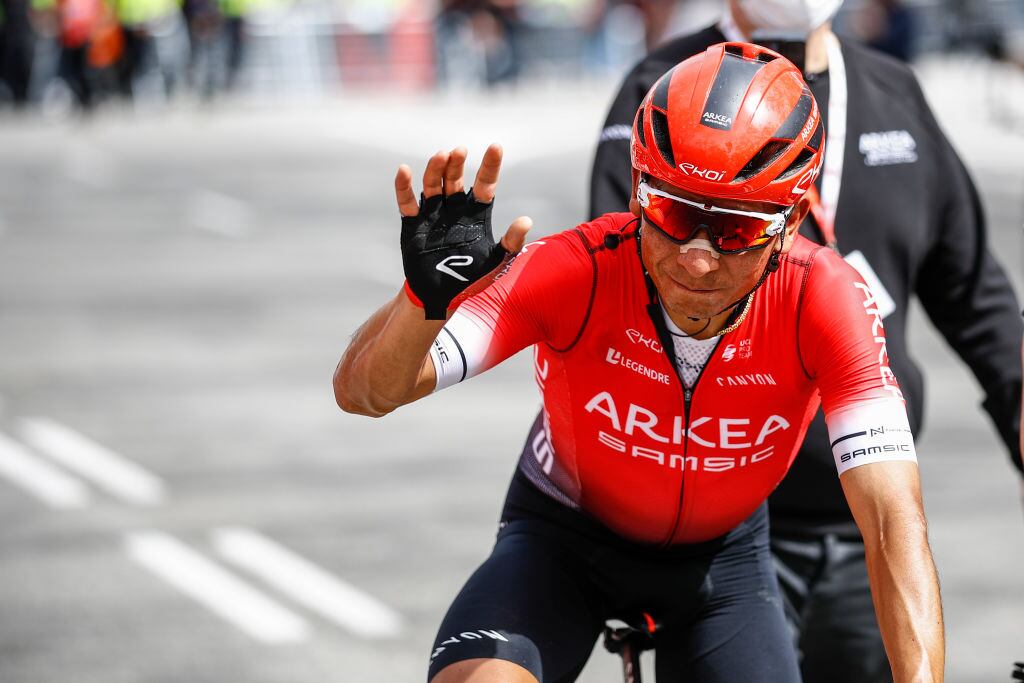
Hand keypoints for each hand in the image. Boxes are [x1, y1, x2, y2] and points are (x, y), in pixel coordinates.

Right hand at [395, 144, 531, 319]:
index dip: (490, 165)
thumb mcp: (497, 262)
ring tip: (441, 155)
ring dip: (436, 170)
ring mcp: (433, 215)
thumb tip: (526, 220)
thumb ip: (511, 243)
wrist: (442, 299)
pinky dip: (404, 187)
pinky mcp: (414, 226)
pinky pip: (407, 203)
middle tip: (460, 151)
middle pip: (455, 180)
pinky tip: (403, 170)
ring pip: (433, 186)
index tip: (495, 146)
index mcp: (477, 215)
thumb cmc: (473, 281)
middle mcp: (455, 209)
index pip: (485, 184)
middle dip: (457, 165)